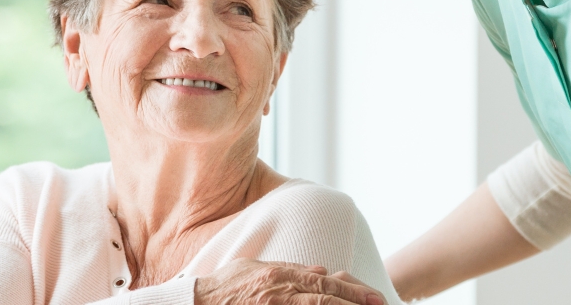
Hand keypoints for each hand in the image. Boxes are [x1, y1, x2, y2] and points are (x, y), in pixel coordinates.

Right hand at [195, 258, 386, 304]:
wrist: (198, 301)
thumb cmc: (226, 285)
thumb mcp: (256, 269)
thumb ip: (289, 270)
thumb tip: (319, 270)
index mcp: (281, 273)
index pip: (324, 281)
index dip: (352, 288)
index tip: (372, 296)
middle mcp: (282, 289)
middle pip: (327, 295)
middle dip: (356, 301)